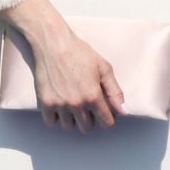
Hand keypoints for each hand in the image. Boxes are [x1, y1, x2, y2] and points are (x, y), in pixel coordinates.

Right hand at [6, 0, 126, 132]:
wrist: (51, 42)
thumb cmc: (78, 51)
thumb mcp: (103, 67)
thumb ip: (115, 92)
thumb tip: (124, 112)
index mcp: (93, 95)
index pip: (106, 123)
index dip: (106, 116)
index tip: (101, 109)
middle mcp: (77, 103)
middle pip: (87, 127)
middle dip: (89, 118)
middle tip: (85, 104)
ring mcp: (59, 103)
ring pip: (69, 127)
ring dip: (71, 119)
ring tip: (71, 104)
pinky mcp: (45, 101)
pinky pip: (51, 122)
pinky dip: (55, 117)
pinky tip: (58, 104)